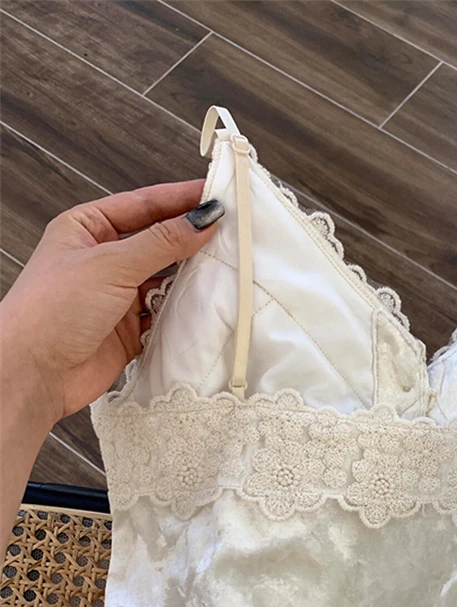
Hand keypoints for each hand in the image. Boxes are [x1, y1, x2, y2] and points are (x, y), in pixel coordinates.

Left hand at [0, 180, 222, 425]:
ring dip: (190, 276)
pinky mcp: (129, 329)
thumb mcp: (111, 263)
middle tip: (232, 232)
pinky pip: (165, 313)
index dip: (181, 199)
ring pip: (164, 278)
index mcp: (87, 228)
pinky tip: (204, 304)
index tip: (219, 196)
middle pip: (158, 241)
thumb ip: (162, 242)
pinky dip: (183, 310)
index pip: (143, 205)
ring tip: (225, 267)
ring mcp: (117, 295)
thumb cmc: (53, 309)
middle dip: (191, 238)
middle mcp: (102, 258)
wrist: (35, 372)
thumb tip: (203, 220)